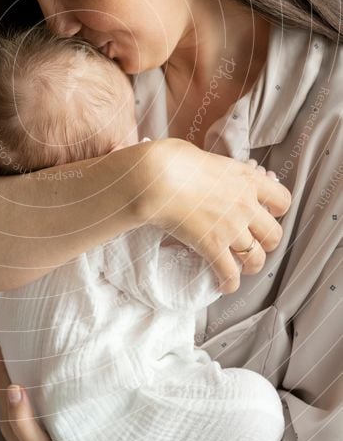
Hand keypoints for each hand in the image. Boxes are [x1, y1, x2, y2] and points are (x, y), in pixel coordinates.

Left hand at [0, 337, 76, 440]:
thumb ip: (24, 423)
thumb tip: (11, 385)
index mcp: (16, 426)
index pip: (4, 382)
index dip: (1, 356)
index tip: (1, 327)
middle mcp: (21, 428)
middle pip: (11, 385)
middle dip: (11, 357)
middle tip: (16, 328)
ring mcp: (33, 434)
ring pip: (23, 394)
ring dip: (24, 370)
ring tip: (32, 346)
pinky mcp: (46, 438)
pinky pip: (36, 404)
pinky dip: (38, 387)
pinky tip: (50, 383)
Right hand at [139, 139, 291, 294]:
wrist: (158, 177)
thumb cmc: (174, 160)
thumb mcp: (207, 156)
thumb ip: (219, 168)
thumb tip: (210, 170)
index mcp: (247, 179)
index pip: (282, 200)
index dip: (277, 210)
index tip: (266, 213)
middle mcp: (246, 205)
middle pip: (274, 235)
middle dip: (266, 242)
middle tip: (254, 243)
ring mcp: (232, 228)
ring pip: (256, 258)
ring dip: (250, 265)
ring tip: (242, 267)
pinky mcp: (213, 246)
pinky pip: (230, 274)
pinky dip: (229, 282)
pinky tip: (224, 284)